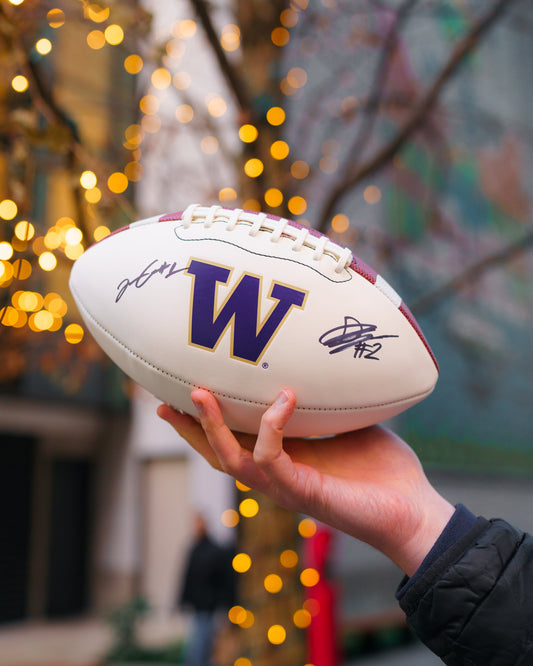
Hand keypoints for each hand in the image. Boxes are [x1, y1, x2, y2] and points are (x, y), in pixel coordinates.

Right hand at [157, 389, 453, 575]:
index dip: (204, 419)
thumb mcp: (348, 425)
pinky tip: (285, 398)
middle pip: (215, 452)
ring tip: (198, 393)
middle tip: (161, 397)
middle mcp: (275, 475)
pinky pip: (271, 458)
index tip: (182, 389)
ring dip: (210, 427)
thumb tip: (318, 365)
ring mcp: (285, 487)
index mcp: (283, 459)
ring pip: (229, 459)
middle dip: (187, 427)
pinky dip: (272, 425)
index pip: (233, 438)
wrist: (414, 511)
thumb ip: (327, 403)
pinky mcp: (302, 493)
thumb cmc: (383, 470)